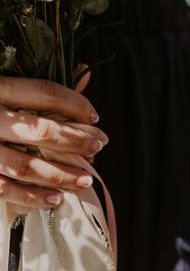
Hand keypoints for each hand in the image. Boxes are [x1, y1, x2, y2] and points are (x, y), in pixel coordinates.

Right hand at [0, 76, 107, 207]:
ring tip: (86, 180)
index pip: (44, 92)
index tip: (94, 117)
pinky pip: (3, 189)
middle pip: (40, 129)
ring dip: (60, 175)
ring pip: (24, 165)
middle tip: (99, 146)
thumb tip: (82, 72)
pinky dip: (31, 197)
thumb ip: (40, 86)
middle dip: (75, 140)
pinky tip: (56, 199)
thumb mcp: (3, 88)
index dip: (75, 104)